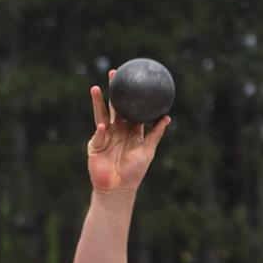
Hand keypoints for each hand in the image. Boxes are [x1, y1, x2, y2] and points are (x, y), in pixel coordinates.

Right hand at [87, 80, 168, 196]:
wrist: (118, 189)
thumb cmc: (134, 172)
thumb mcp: (147, 151)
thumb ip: (155, 134)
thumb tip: (167, 117)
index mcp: (130, 129)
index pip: (130, 107)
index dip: (130, 94)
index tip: (131, 77)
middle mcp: (116, 129)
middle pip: (114, 106)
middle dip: (113, 90)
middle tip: (113, 73)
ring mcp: (104, 136)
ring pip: (101, 115)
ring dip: (97, 102)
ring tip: (95, 88)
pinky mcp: (95, 145)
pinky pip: (98, 135)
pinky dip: (101, 131)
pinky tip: (104, 126)